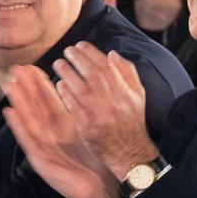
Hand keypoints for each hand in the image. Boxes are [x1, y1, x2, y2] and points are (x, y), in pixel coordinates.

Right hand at [2, 65, 119, 197]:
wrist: (97, 187)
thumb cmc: (93, 160)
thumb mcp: (87, 131)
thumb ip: (81, 112)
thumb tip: (82, 88)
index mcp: (62, 127)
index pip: (48, 101)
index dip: (40, 84)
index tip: (32, 66)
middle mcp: (49, 134)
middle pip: (35, 107)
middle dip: (26, 88)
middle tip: (17, 68)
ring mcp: (43, 146)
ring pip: (29, 119)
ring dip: (19, 102)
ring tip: (10, 84)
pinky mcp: (41, 159)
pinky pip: (28, 140)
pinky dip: (19, 126)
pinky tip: (11, 112)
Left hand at [53, 42, 156, 179]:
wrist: (130, 152)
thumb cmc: (132, 122)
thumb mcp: (137, 95)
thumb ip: (127, 73)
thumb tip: (112, 54)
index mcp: (126, 92)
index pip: (107, 66)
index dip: (92, 53)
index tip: (81, 45)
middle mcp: (114, 101)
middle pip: (93, 74)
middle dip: (78, 59)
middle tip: (67, 51)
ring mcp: (101, 114)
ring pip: (81, 88)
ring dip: (68, 73)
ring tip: (58, 63)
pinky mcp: (88, 127)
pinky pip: (74, 106)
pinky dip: (66, 93)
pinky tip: (59, 84)